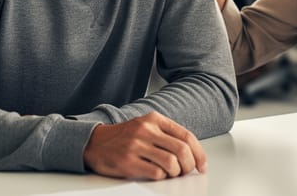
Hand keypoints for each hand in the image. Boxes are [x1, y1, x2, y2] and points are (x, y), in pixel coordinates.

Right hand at [83, 111, 205, 179]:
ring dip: (175, 173)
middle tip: (186, 172)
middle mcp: (146, 130)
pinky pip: (156, 173)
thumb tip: (192, 153)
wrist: (94, 142)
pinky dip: (161, 177)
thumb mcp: (146, 126)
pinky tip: (156, 174)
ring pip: (171, 163)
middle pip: (182, 150)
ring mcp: (136, 145)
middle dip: (189, 165)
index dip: (199, 153)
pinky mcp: (128, 161)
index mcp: (154, 119)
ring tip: (171, 173)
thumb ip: (166, 134)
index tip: (202, 165)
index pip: (186, 136)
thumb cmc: (124, 137)